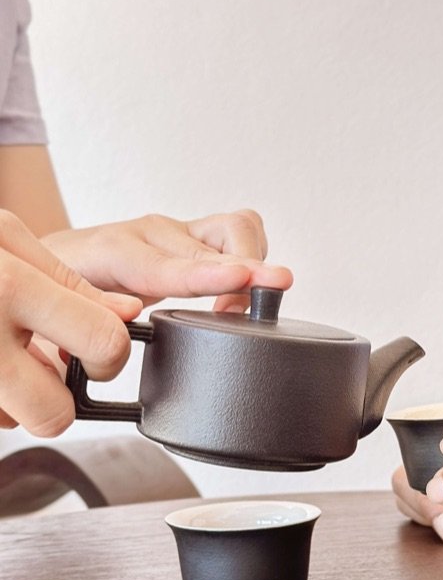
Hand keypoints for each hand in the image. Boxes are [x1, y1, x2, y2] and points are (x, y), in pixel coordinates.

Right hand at [0, 210, 141, 435]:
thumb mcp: (2, 238)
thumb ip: (67, 279)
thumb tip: (126, 314)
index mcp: (7, 288)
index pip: (102, 343)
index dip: (111, 352)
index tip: (102, 347)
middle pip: (55, 415)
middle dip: (60, 397)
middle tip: (48, 365)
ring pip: (14, 425)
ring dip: (16, 402)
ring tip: (2, 356)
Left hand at [42, 210, 291, 309]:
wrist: (50, 257)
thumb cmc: (53, 288)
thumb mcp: (51, 310)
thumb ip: (74, 330)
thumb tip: (97, 352)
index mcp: (111, 252)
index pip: (165, 264)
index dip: (205, 274)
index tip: (240, 279)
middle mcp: (151, 234)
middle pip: (217, 240)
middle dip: (250, 270)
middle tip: (252, 312)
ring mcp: (177, 232)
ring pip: (238, 227)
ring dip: (255, 263)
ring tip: (242, 310)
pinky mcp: (196, 238)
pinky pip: (243, 234)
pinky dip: (255, 261)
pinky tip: (243, 295)